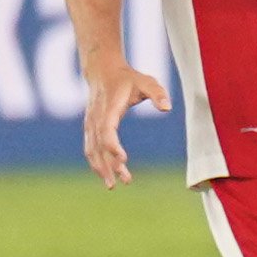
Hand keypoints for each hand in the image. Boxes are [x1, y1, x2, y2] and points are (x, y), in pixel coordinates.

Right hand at [81, 62, 170, 185]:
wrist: (101, 71)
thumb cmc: (128, 78)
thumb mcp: (147, 81)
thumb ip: (158, 94)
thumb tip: (167, 108)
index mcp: (109, 108)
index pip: (107, 129)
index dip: (112, 145)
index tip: (122, 158)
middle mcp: (96, 118)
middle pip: (99, 145)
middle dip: (109, 164)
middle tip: (123, 181)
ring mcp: (90, 123)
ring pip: (92, 149)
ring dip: (101, 168)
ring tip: (112, 185)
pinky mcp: (89, 127)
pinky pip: (90, 148)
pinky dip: (96, 162)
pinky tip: (105, 174)